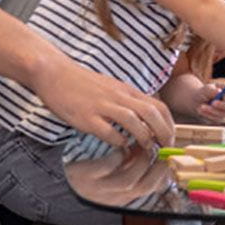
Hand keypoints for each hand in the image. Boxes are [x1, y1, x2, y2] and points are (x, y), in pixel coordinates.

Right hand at [32, 54, 175, 147]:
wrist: (55, 73)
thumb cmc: (84, 84)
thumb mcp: (113, 88)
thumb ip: (128, 102)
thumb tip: (146, 121)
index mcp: (127, 91)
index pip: (159, 106)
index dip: (169, 125)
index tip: (170, 140)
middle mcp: (119, 96)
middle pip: (152, 113)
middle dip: (163, 134)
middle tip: (164, 150)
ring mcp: (103, 106)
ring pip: (133, 121)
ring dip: (143, 138)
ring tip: (146, 151)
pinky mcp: (87, 116)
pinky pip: (108, 131)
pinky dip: (118, 142)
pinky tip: (120, 148)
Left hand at [67, 144, 170, 204]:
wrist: (58, 169)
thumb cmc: (91, 169)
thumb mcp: (115, 172)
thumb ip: (135, 163)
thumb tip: (158, 148)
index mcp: (122, 194)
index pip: (151, 188)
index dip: (163, 173)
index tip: (170, 156)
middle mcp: (112, 195)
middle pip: (142, 187)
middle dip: (156, 168)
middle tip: (161, 148)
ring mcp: (98, 188)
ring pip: (127, 181)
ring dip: (139, 162)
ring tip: (143, 144)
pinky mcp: (85, 177)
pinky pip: (105, 169)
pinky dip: (117, 157)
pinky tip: (120, 146)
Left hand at [194, 81, 224, 123]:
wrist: (198, 102)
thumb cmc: (204, 93)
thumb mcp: (205, 90)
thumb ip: (211, 90)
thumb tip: (219, 91)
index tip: (224, 95)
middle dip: (223, 104)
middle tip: (213, 103)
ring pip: (224, 113)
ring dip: (212, 110)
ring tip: (201, 106)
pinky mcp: (223, 118)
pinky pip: (218, 119)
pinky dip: (209, 114)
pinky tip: (201, 110)